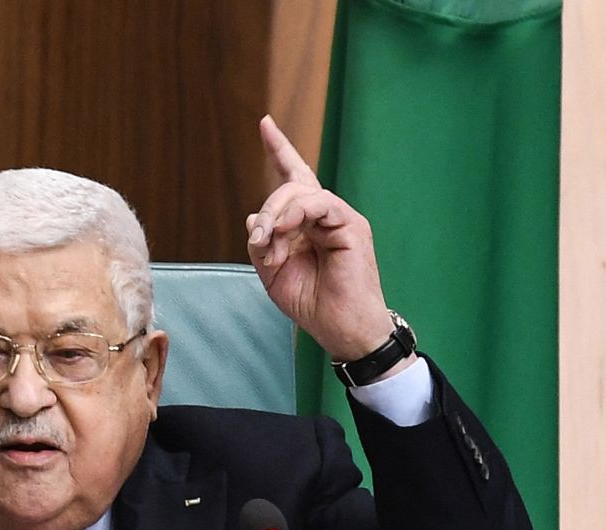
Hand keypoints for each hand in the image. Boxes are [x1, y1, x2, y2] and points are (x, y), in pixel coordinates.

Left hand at [245, 115, 398, 363]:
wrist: (341, 329)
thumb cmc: (313, 304)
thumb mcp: (274, 273)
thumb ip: (263, 244)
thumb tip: (253, 218)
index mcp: (308, 224)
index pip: (294, 179)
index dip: (280, 151)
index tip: (265, 123)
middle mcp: (326, 216)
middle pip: (291, 187)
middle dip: (268, 210)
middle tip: (259, 243)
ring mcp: (340, 219)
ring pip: (301, 194)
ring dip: (277, 217)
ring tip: (270, 248)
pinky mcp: (352, 226)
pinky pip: (320, 204)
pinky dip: (296, 215)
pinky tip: (285, 233)